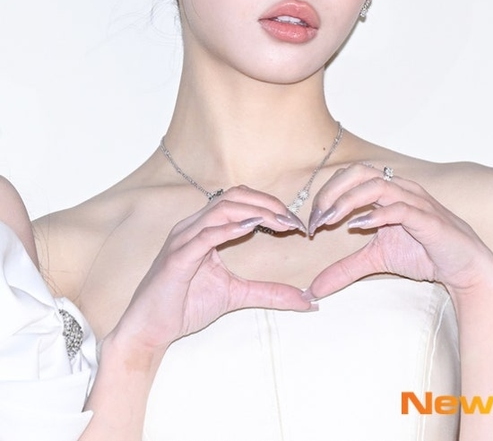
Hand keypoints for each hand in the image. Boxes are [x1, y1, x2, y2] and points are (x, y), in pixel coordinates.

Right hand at [110, 186, 311, 356]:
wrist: (149, 330)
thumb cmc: (185, 306)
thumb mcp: (236, 296)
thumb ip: (269, 293)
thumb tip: (307, 300)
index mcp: (204, 228)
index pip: (239, 201)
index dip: (269, 205)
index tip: (294, 222)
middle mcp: (192, 227)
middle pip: (233, 197)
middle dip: (266, 204)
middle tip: (291, 220)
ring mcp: (183, 239)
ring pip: (221, 210)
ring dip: (254, 212)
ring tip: (278, 222)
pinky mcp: (176, 258)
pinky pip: (204, 235)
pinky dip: (228, 229)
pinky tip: (249, 229)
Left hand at [306, 163, 492, 300]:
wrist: (464, 270)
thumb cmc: (424, 255)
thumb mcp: (376, 261)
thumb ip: (345, 269)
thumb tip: (314, 288)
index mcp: (387, 192)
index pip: (351, 177)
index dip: (327, 193)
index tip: (310, 222)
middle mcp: (400, 190)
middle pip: (360, 172)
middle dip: (333, 191)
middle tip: (316, 218)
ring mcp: (415, 201)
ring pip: (378, 185)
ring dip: (349, 200)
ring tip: (331, 220)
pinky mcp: (428, 219)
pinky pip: (400, 208)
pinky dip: (377, 215)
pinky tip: (358, 227)